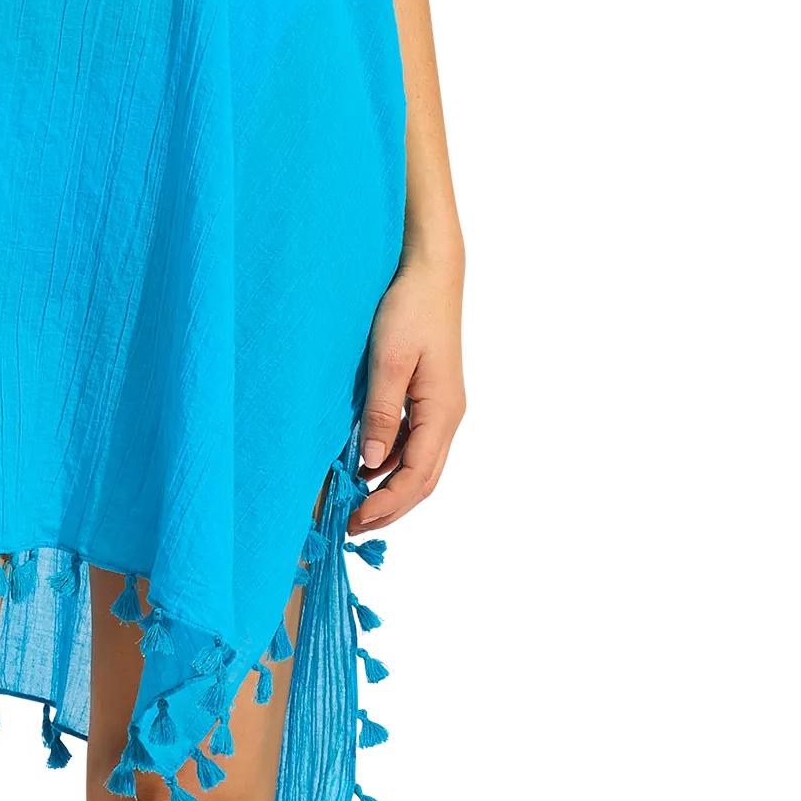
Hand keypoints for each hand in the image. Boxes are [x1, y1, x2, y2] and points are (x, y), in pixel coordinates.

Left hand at [349, 243, 465, 535]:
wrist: (431, 272)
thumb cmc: (409, 309)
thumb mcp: (387, 361)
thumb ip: (380, 413)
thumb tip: (370, 463)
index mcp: (442, 412)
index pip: (416, 477)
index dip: (386, 505)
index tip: (354, 523)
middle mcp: (448, 416)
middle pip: (424, 480)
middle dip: (390, 508)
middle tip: (353, 528)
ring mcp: (443, 408)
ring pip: (420, 465)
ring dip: (391, 489)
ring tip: (355, 505)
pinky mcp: (432, 397)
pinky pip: (414, 444)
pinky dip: (392, 464)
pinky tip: (365, 466)